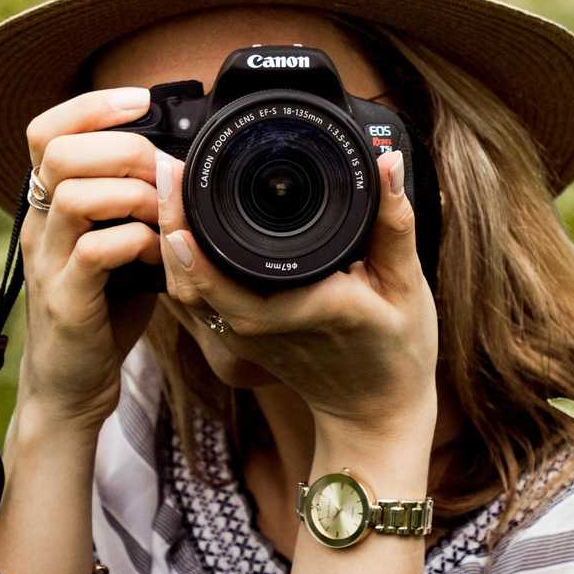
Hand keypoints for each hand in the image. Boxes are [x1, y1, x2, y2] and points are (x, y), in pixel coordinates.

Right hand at [17, 86, 162, 430]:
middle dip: (122, 148)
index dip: (91, 105)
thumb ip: (135, 204)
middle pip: (58, 151)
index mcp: (47, 205)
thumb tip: (182, 163)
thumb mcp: (117, 243)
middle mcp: (37, 226)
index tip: (140, 99)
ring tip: (162, 214)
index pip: (45, 130)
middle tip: (162, 170)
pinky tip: (157, 255)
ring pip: (74, 194)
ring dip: (132, 194)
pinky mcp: (65, 301)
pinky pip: (94, 251)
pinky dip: (136, 242)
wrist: (71, 385)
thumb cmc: (102, 309)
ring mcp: (46, 263)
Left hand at [156, 150, 438, 445]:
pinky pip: (196, 300)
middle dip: (170, 221)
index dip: (193, 240)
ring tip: (169, 185)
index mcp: (304, 310)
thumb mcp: (407, 285)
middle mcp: (263, 328)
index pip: (229, 279)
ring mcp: (245, 339)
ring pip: (185, 291)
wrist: (375, 411)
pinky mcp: (238, 340)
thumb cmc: (397, 351)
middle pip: (190, 279)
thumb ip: (394, 222)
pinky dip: (181, 263)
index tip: (180, 184)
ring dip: (168, 240)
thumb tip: (386, 162)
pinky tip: (181, 224)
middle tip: (166, 167)